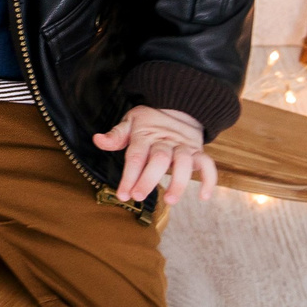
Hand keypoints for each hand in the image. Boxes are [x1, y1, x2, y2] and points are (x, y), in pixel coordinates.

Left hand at [93, 105, 216, 205]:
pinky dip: (209, 180)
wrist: (178, 106)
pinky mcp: (197, 152)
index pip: (136, 156)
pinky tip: (204, 197)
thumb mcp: (130, 122)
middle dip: (149, 179)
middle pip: (159, 159)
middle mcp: (166, 142)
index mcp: (146, 136)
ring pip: (184, 163)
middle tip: (138, 196)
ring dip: (178, 183)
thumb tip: (97, 140)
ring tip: (170, 201)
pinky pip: (208, 164)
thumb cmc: (149, 121)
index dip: (129, 176)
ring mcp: (183, 147)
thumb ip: (116, 135)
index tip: (123, 195)